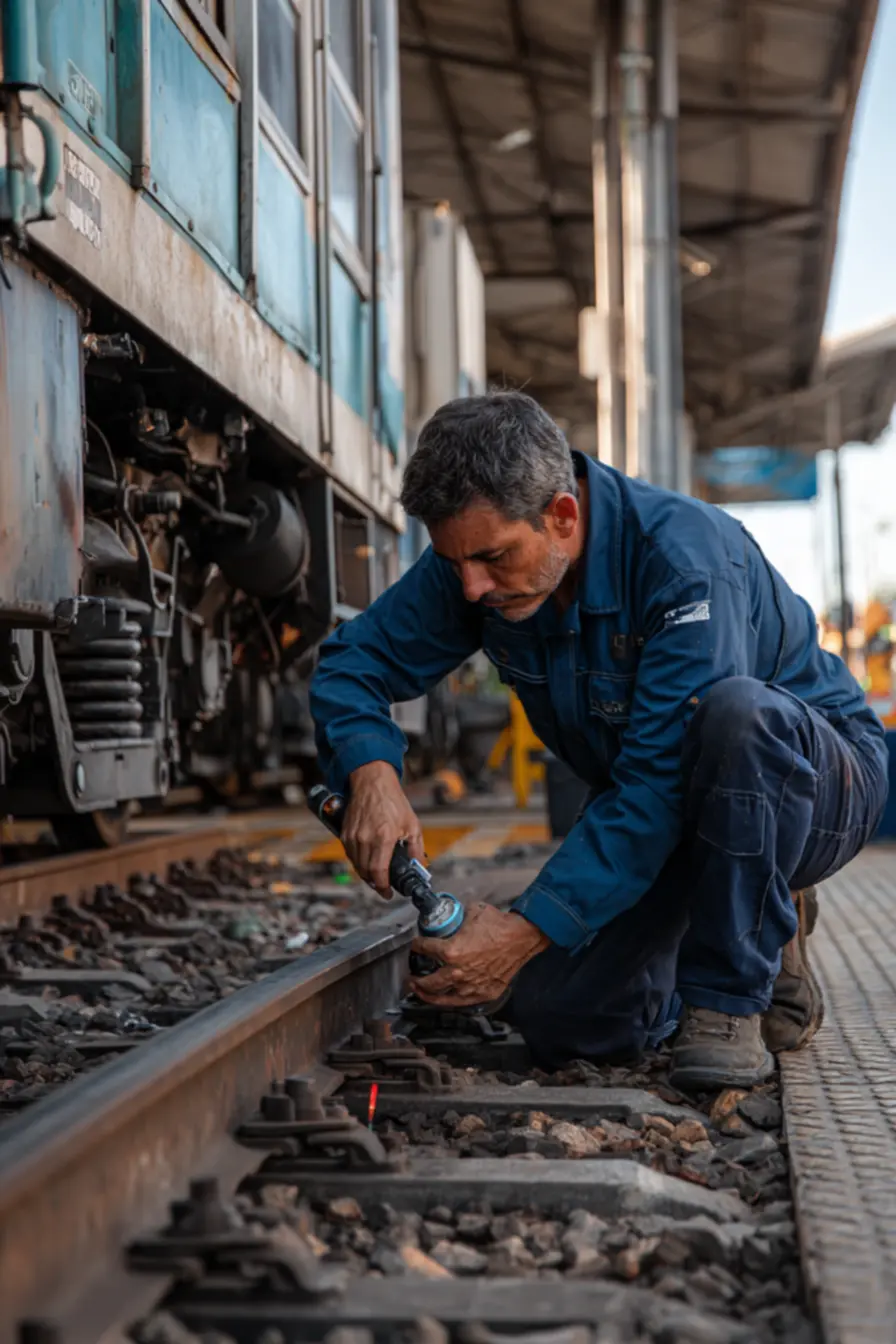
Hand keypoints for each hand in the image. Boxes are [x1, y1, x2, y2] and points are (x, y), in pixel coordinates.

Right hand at [343, 761, 423, 896]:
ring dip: (366, 874)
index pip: (379, 871)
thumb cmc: (392, 800)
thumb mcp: (412, 824)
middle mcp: (365, 838)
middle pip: (366, 872)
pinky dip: (358, 863)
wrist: (372, 782)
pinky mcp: (345, 833)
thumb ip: (416, 849)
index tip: (388, 893)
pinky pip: (350, 855)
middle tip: (384, 886)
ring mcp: (353, 836)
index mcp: (384, 837)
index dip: (383, 887)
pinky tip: (367, 861)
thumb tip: (420, 866)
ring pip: (357, 866)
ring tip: (377, 876)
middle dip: (376, 883)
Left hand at [409, 904, 548, 1006]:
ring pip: (441, 996)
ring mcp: (470, 986)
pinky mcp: (483, 993)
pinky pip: (461, 1002)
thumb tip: (451, 915)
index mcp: (450, 951)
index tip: (416, 946)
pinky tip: (442, 999)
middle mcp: (457, 972)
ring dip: (427, 994)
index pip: (425, 949)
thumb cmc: (498, 925)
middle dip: (415, 980)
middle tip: (410, 977)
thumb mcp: (471, 911)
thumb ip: (457, 916)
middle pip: (428, 981)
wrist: (521, 937)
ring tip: (420, 991)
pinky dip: (448, 1000)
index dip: (417, 946)